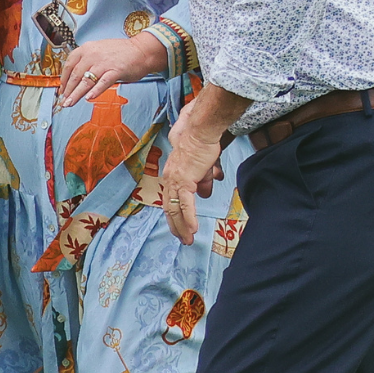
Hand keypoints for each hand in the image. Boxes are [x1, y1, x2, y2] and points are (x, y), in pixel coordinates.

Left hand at [59, 35, 169, 106]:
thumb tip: (75, 77)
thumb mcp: (98, 50)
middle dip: (68, 90)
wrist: (142, 50)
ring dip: (77, 94)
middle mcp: (93, 54)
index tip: (62, 90)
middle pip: (76, 75)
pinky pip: (103, 82)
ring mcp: (104, 63)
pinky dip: (95, 91)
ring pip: (86, 80)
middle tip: (64, 101)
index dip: (64, 79)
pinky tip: (89, 98)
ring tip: (70, 103)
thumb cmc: (121, 52)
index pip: (69, 65)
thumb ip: (87, 61)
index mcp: (86, 48)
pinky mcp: (116, 70)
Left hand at [158, 110, 224, 245]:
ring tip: (188, 239)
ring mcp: (175, 181)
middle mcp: (169, 180)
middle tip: (183, 239)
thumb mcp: (203, 167)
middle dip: (177, 226)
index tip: (180, 227)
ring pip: (176, 210)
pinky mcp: (184, 182)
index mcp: (172, 176)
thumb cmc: (201, 145)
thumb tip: (204, 194)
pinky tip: (193, 229)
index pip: (170, 200)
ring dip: (183, 227)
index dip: (174, 215)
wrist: (200, 133)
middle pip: (169, 209)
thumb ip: (202, 181)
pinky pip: (185, 205)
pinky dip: (189, 219)